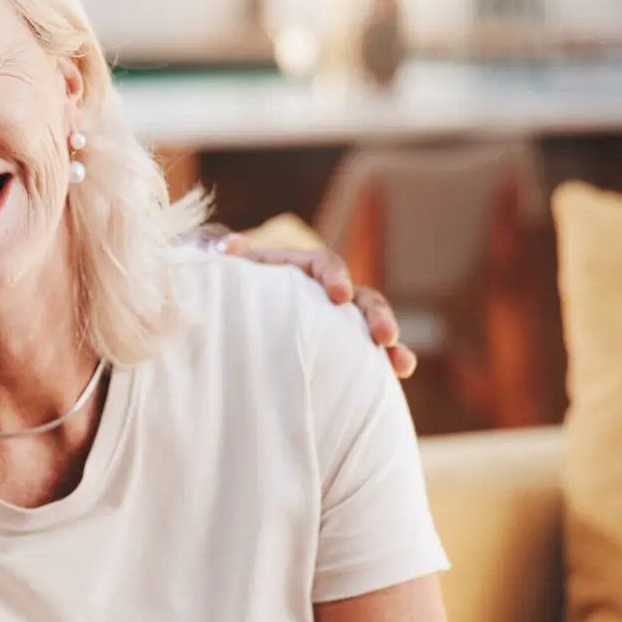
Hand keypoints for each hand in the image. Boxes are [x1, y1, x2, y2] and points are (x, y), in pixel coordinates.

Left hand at [204, 228, 417, 378]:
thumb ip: (224, 256)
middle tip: (384, 335)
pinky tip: (400, 375)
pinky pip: (365, 354)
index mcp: (297, 269)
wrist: (221, 318)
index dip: (334, 276)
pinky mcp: (338, 349)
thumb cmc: (223, 292)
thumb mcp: (220, 272)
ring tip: (401, 362)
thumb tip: (231, 246)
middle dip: (376, 313)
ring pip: (371, 326)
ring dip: (390, 341)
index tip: (338, 295)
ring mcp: (334, 322)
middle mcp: (322, 293)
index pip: (324, 263)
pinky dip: (385, 362)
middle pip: (360, 296)